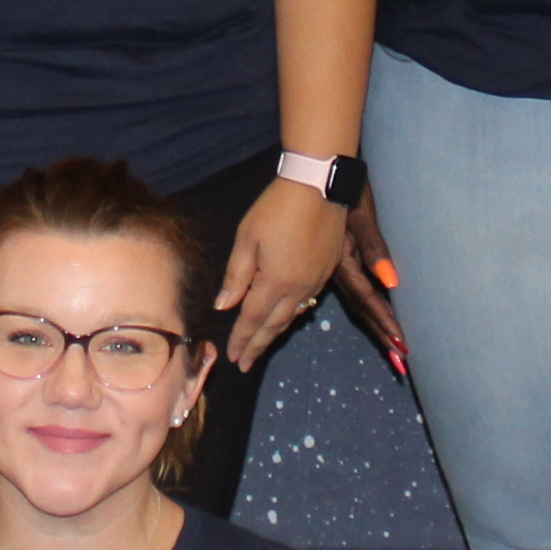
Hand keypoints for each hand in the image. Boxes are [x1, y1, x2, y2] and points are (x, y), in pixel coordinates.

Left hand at [216, 177, 347, 370]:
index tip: (234, 358)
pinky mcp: (326, 270)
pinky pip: (305, 301)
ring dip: (275, 332)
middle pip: (274, 324)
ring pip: (292, 315)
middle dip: (258, 345)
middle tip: (245, 363)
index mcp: (274, 282)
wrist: (318, 186)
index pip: (252, 319)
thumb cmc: (276, 209)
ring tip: (261, 344)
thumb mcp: (247, 238)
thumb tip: (224, 306)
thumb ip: (236, 275)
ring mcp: (315, 281)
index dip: (242, 340)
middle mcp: (297, 288)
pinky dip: (292, 315)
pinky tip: (286, 316)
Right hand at [333, 194, 408, 370]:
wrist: (323, 173)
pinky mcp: (335, 258)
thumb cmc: (348, 191)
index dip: (385, 323)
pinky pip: (353, 290)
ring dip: (375, 324)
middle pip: (364, 309)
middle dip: (382, 333)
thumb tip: (392, 281)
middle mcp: (340, 270)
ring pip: (358, 302)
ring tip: (393, 348)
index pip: (369, 301)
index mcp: (345, 264)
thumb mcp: (363, 218)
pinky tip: (370, 313)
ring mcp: (336, 266)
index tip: (402, 346)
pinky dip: (366, 306)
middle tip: (401, 362)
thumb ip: (374, 249)